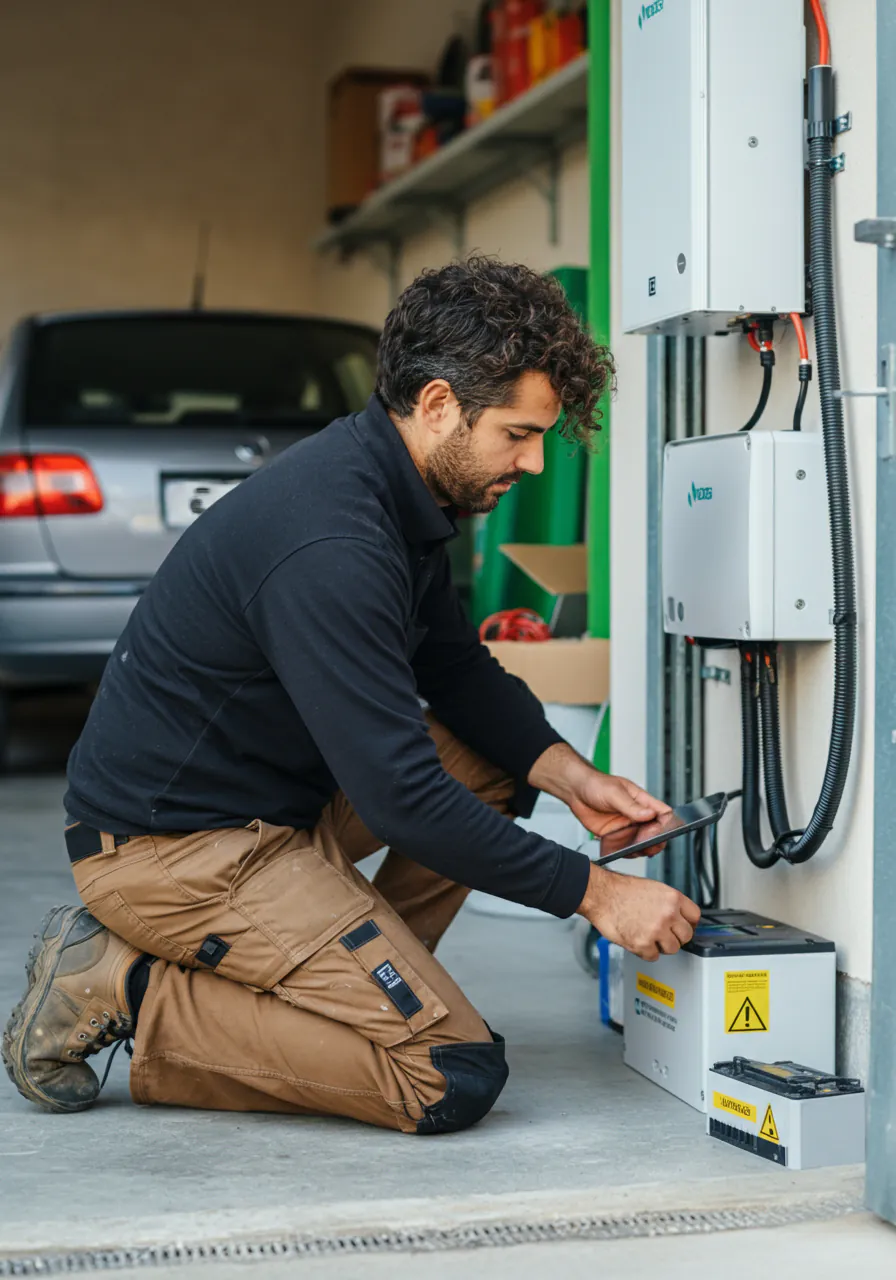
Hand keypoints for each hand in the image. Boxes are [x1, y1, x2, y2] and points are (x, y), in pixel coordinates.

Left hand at [567, 768, 670, 850]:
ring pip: (641, 842)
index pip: (663, 813)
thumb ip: (631, 806)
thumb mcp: (614, 793)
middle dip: (656, 840)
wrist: (575, 790)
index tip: (665, 831)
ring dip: (642, 848)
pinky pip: (625, 847)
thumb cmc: (596, 784)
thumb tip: (648, 814)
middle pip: (655, 831)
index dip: (668, 823)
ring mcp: (626, 826)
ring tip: (638, 850)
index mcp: (641, 801)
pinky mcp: (615, 835)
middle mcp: (636, 815)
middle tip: (652, 845)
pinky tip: (624, 852)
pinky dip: (626, 852)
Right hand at [577, 864, 700, 960]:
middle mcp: (668, 914)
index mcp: (672, 898)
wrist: (601, 895)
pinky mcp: (643, 944)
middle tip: (664, 934)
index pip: (695, 916)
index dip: (688, 923)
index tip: (684, 927)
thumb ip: (669, 903)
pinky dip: (646, 952)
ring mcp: (656, 930)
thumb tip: (678, 916)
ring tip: (649, 937)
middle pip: (686, 935)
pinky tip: (638, 940)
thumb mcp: (653, 888)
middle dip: (676, 936)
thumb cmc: (621, 890)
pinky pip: (654, 956)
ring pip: (673, 948)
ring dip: (662, 946)